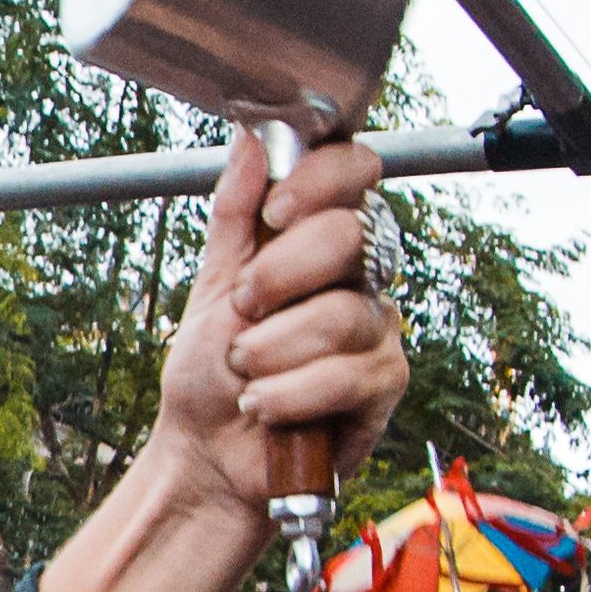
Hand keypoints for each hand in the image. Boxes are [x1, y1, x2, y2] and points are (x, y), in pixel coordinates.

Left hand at [150, 132, 408, 519]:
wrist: (206, 454)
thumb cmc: (210, 373)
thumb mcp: (212, 282)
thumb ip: (237, 212)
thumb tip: (253, 137)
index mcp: (319, 240)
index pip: (354, 172)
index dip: (320, 180)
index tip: (275, 211)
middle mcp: (358, 277)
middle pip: (349, 236)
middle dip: (276, 277)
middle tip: (243, 311)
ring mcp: (377, 329)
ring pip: (341, 313)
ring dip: (271, 350)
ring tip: (246, 371)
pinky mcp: (384, 385)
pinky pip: (346, 374)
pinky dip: (288, 393)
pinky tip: (265, 405)